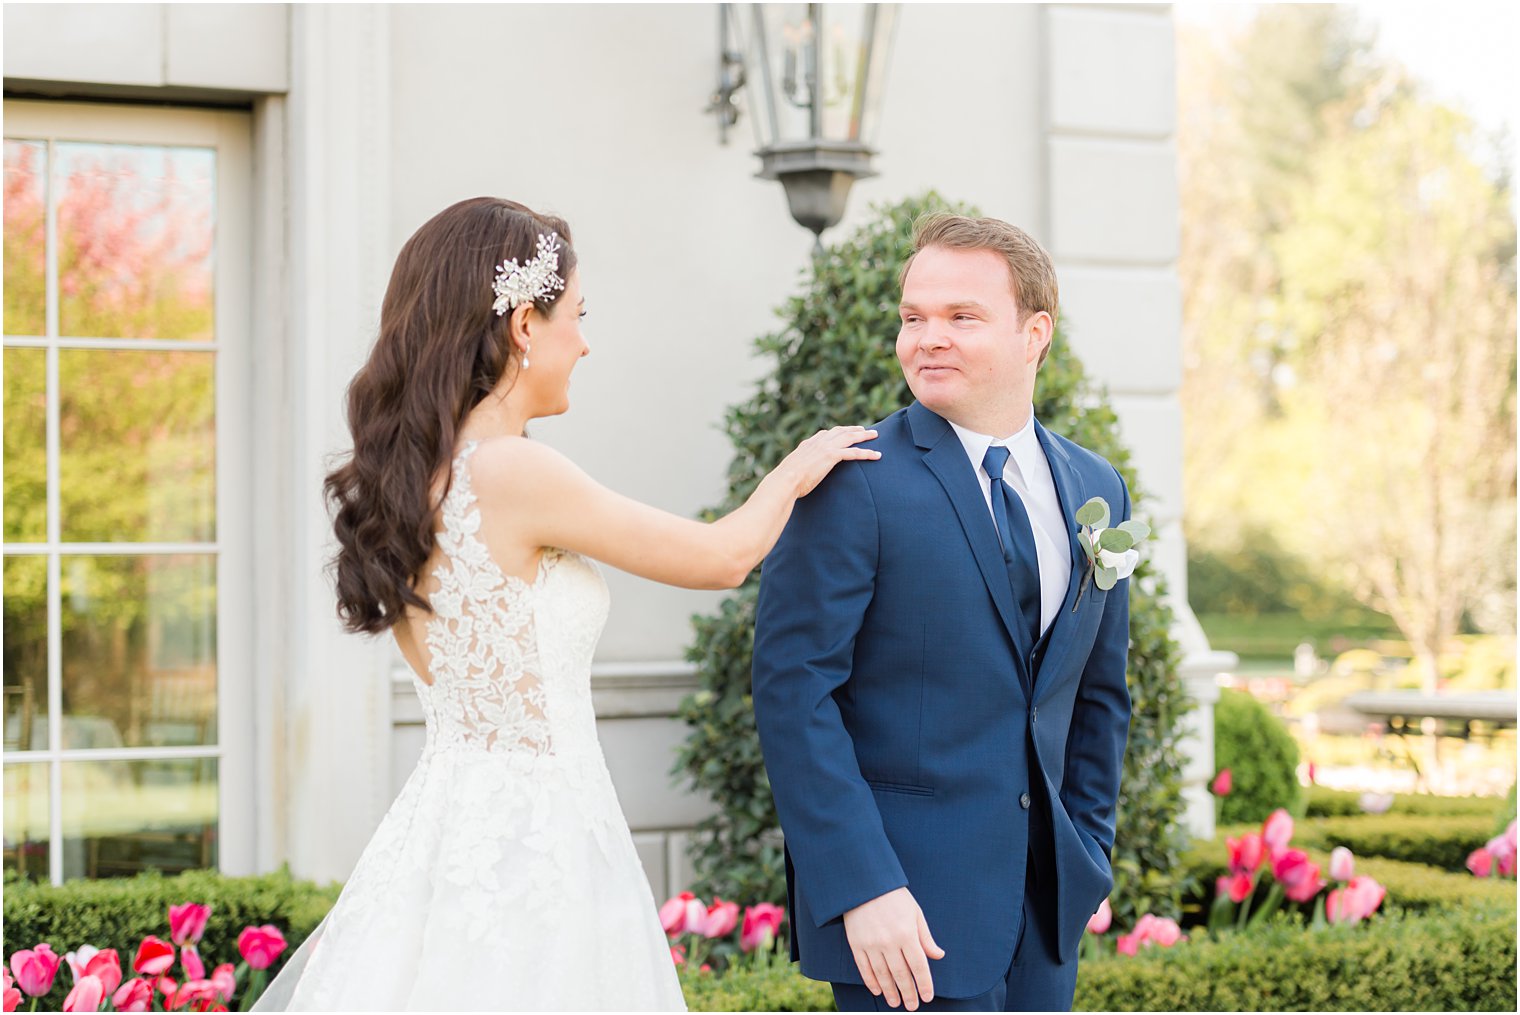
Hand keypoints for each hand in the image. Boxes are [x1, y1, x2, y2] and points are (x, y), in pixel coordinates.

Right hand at [777, 426, 880, 497]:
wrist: (785, 480)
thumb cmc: (785, 481)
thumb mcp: (791, 471)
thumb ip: (798, 468)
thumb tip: (795, 475)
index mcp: (808, 444)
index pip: (826, 433)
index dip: (838, 431)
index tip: (845, 431)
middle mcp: (817, 442)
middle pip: (840, 431)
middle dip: (854, 429)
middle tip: (865, 430)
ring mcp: (825, 447)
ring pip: (850, 438)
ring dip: (864, 436)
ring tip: (875, 435)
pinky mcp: (831, 456)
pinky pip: (854, 453)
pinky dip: (867, 453)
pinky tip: (877, 455)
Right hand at [842, 887, 944, 1010]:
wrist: (865, 883)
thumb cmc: (894, 896)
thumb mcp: (915, 912)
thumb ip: (926, 937)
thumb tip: (938, 956)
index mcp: (907, 933)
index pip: (918, 966)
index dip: (924, 984)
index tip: (927, 997)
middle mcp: (889, 941)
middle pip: (901, 974)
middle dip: (908, 993)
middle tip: (912, 1006)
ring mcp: (871, 944)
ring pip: (882, 975)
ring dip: (890, 992)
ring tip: (895, 1003)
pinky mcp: (856, 943)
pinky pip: (864, 968)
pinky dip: (871, 982)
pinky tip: (877, 990)